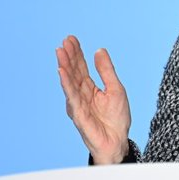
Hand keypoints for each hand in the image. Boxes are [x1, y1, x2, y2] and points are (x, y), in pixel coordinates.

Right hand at [56, 35, 130, 163]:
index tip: (71, 38)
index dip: (76, 53)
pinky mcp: (79, 114)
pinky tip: (62, 72)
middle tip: (65, 41)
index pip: (80, 67)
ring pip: (69, 82)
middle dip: (69, 56)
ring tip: (60, 52)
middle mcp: (81, 94)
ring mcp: (78, 104)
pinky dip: (66, 84)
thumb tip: (99, 50)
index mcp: (90, 88)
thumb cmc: (117, 118)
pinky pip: (71, 96)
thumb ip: (106, 71)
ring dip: (64, 66)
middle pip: (73, 72)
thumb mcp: (116, 88)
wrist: (118, 141)